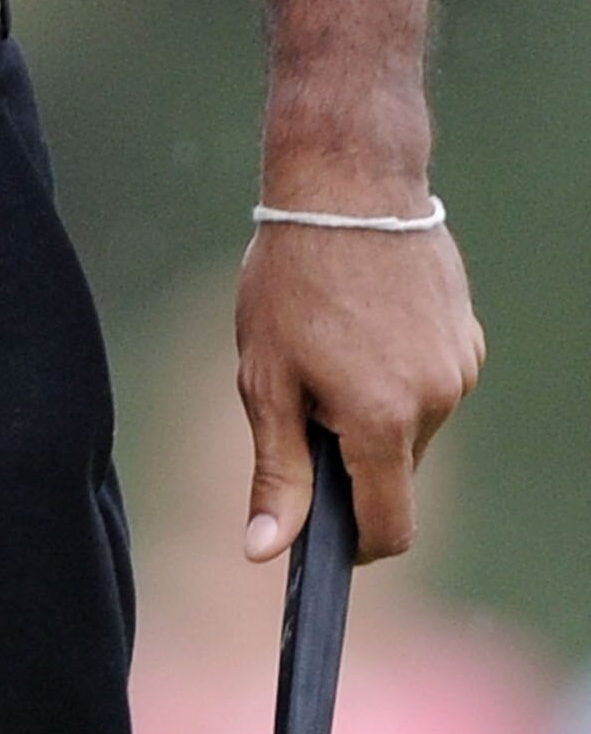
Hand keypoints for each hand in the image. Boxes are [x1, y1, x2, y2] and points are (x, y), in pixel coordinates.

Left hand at [235, 216, 483, 562]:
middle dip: (353, 455)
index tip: (325, 533)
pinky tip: (364, 322)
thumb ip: (276, 470)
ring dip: (376, 408)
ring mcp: (459, 367)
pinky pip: (432, 382)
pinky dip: (399, 373)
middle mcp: (436, 401)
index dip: (354, 545)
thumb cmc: (294, 275)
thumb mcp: (266, 375)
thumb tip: (265, 550)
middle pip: (396, 471)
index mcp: (383, 419)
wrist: (348, 182)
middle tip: (305, 393)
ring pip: (414, 424)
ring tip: (332, 343)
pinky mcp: (468, 336)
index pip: (389, 527)